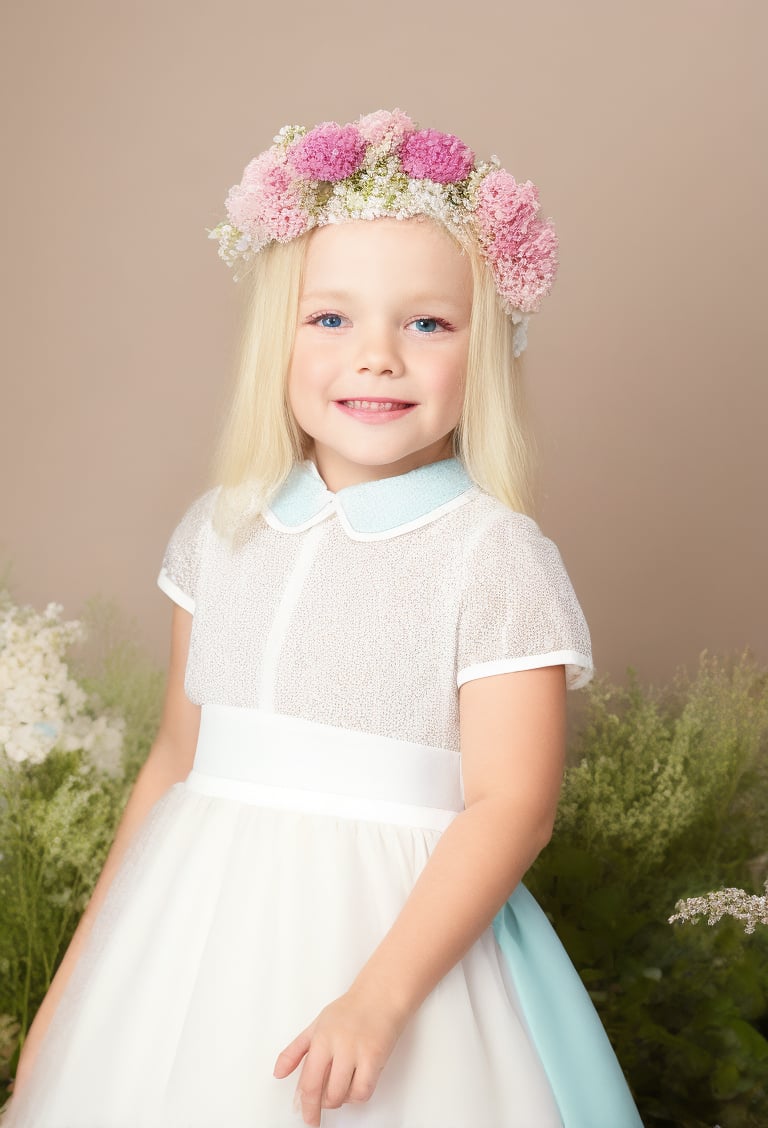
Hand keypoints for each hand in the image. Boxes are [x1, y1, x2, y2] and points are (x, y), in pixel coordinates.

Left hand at [273, 985, 408, 1125]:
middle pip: (326, 1093)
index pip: (308, 1082)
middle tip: (322, 1103)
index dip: (306, 1106)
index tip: (307, 1117)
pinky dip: (357, 1096)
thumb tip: (278, 1073)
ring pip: (344, 1095)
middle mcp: (339, 1045)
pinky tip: (355, 1086)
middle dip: (322, 1105)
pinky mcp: (376, 1057)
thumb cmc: (349, 1010)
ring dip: (340, 1100)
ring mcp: (358, 1052)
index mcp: (321, 1038)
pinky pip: (364, 1091)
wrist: (380, 995)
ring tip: (339, 1088)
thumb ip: (294, 1051)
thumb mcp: (315, 1026)